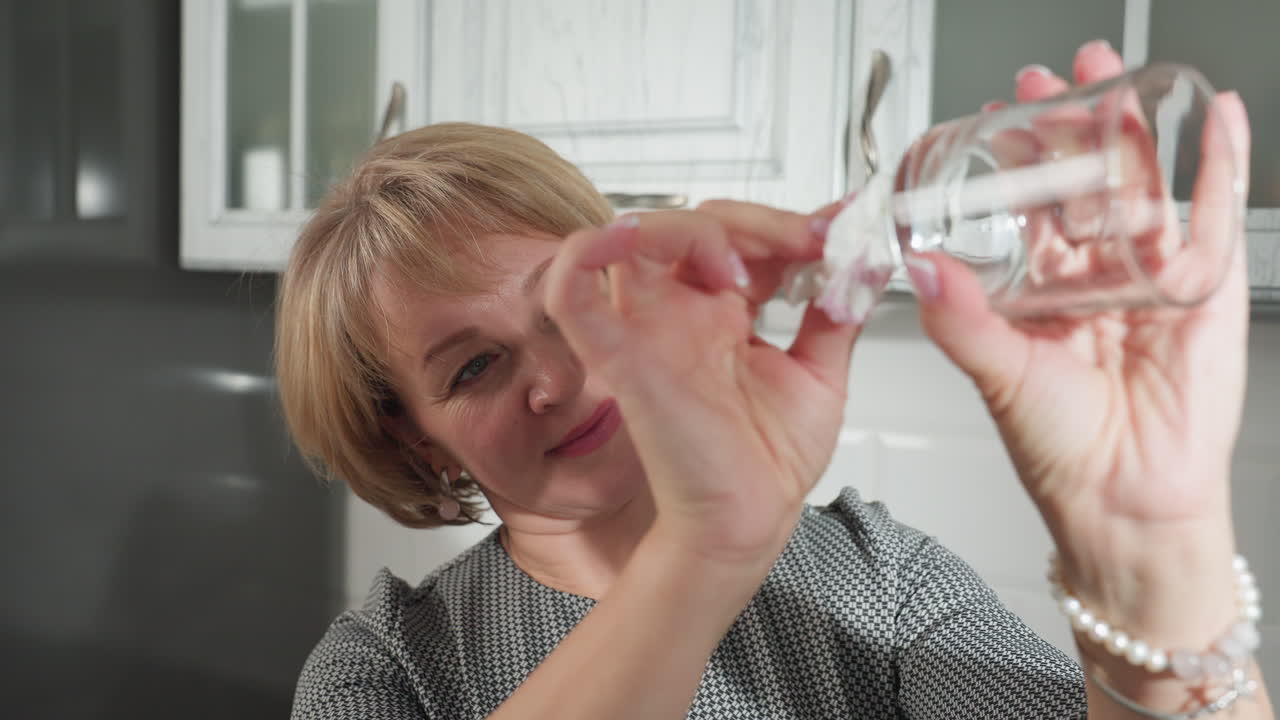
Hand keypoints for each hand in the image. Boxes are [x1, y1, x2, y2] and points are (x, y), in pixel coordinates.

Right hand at [544, 200, 857, 563]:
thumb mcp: (823, 373)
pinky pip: (572, 291)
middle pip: (694, 224)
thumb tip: (864, 262)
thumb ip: (840, 314)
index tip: (838, 230)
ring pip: (635, 237)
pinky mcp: (619, 356)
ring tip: (742, 268)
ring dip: (691, 229)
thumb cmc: (767, 463)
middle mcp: (682, 315)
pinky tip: (632, 238)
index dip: (786, 224)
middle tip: (810, 242)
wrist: (747, 522)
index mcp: (724, 317)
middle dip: (757, 223)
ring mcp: (648, 329)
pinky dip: (588, 253)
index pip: (740, 238)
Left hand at [913, 41, 1251, 634]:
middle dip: (1070, 128)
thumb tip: (916, 264)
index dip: (1013, 161)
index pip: (1025, 208)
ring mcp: (1149, 278)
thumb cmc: (1057, 449)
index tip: (995, 115)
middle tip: (1052, 80)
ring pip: (1143, 188)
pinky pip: (1216, 216)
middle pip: (1083, 185)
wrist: (1124, 500)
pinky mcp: (1204, 289)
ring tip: (1115, 79)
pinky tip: (1214, 120)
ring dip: (1132, 131)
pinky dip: (1221, 165)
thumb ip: (958, 317)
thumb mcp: (996, 373)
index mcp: (1039, 291)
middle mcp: (1092, 279)